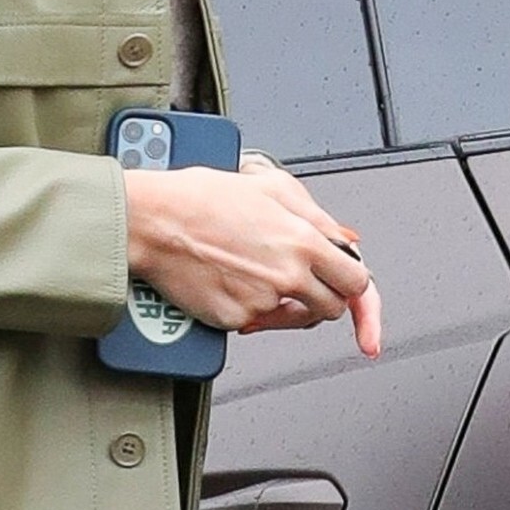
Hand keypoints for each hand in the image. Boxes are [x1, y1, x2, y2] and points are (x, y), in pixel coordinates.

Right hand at [124, 160, 382, 358]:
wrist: (152, 221)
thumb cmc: (199, 198)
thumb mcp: (269, 186)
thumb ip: (314, 214)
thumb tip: (342, 238)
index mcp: (303, 241)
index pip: (357, 281)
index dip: (351, 284)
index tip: (345, 286)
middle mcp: (288, 275)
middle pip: (332, 308)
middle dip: (322, 297)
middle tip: (300, 279)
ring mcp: (262, 301)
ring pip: (297, 320)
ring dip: (290, 306)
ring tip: (262, 278)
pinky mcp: (235, 319)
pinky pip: (258, 324)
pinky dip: (250, 309)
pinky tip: (233, 283)